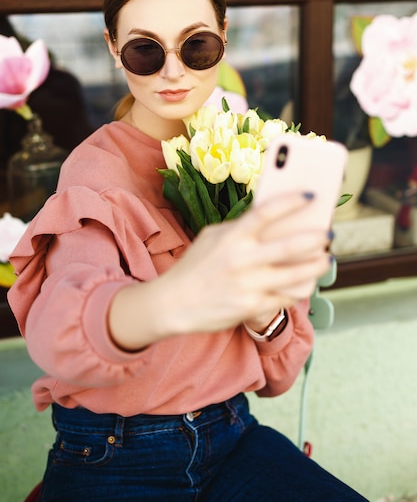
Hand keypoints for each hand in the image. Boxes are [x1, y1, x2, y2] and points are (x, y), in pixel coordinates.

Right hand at [159, 191, 330, 335]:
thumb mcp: (212, 237)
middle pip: (290, 245)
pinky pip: (285, 297)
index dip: (291, 202)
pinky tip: (305, 283)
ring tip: (326, 259)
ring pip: (295, 274)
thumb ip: (239, 227)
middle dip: (316, 238)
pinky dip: (298, 289)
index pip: (265, 212)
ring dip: (317, 266)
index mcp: (231, 236)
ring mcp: (248, 284)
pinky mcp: (251, 307)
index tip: (311, 196)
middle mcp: (241, 259)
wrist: (173, 303)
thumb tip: (273, 220)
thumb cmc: (196, 266)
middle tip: (328, 234)